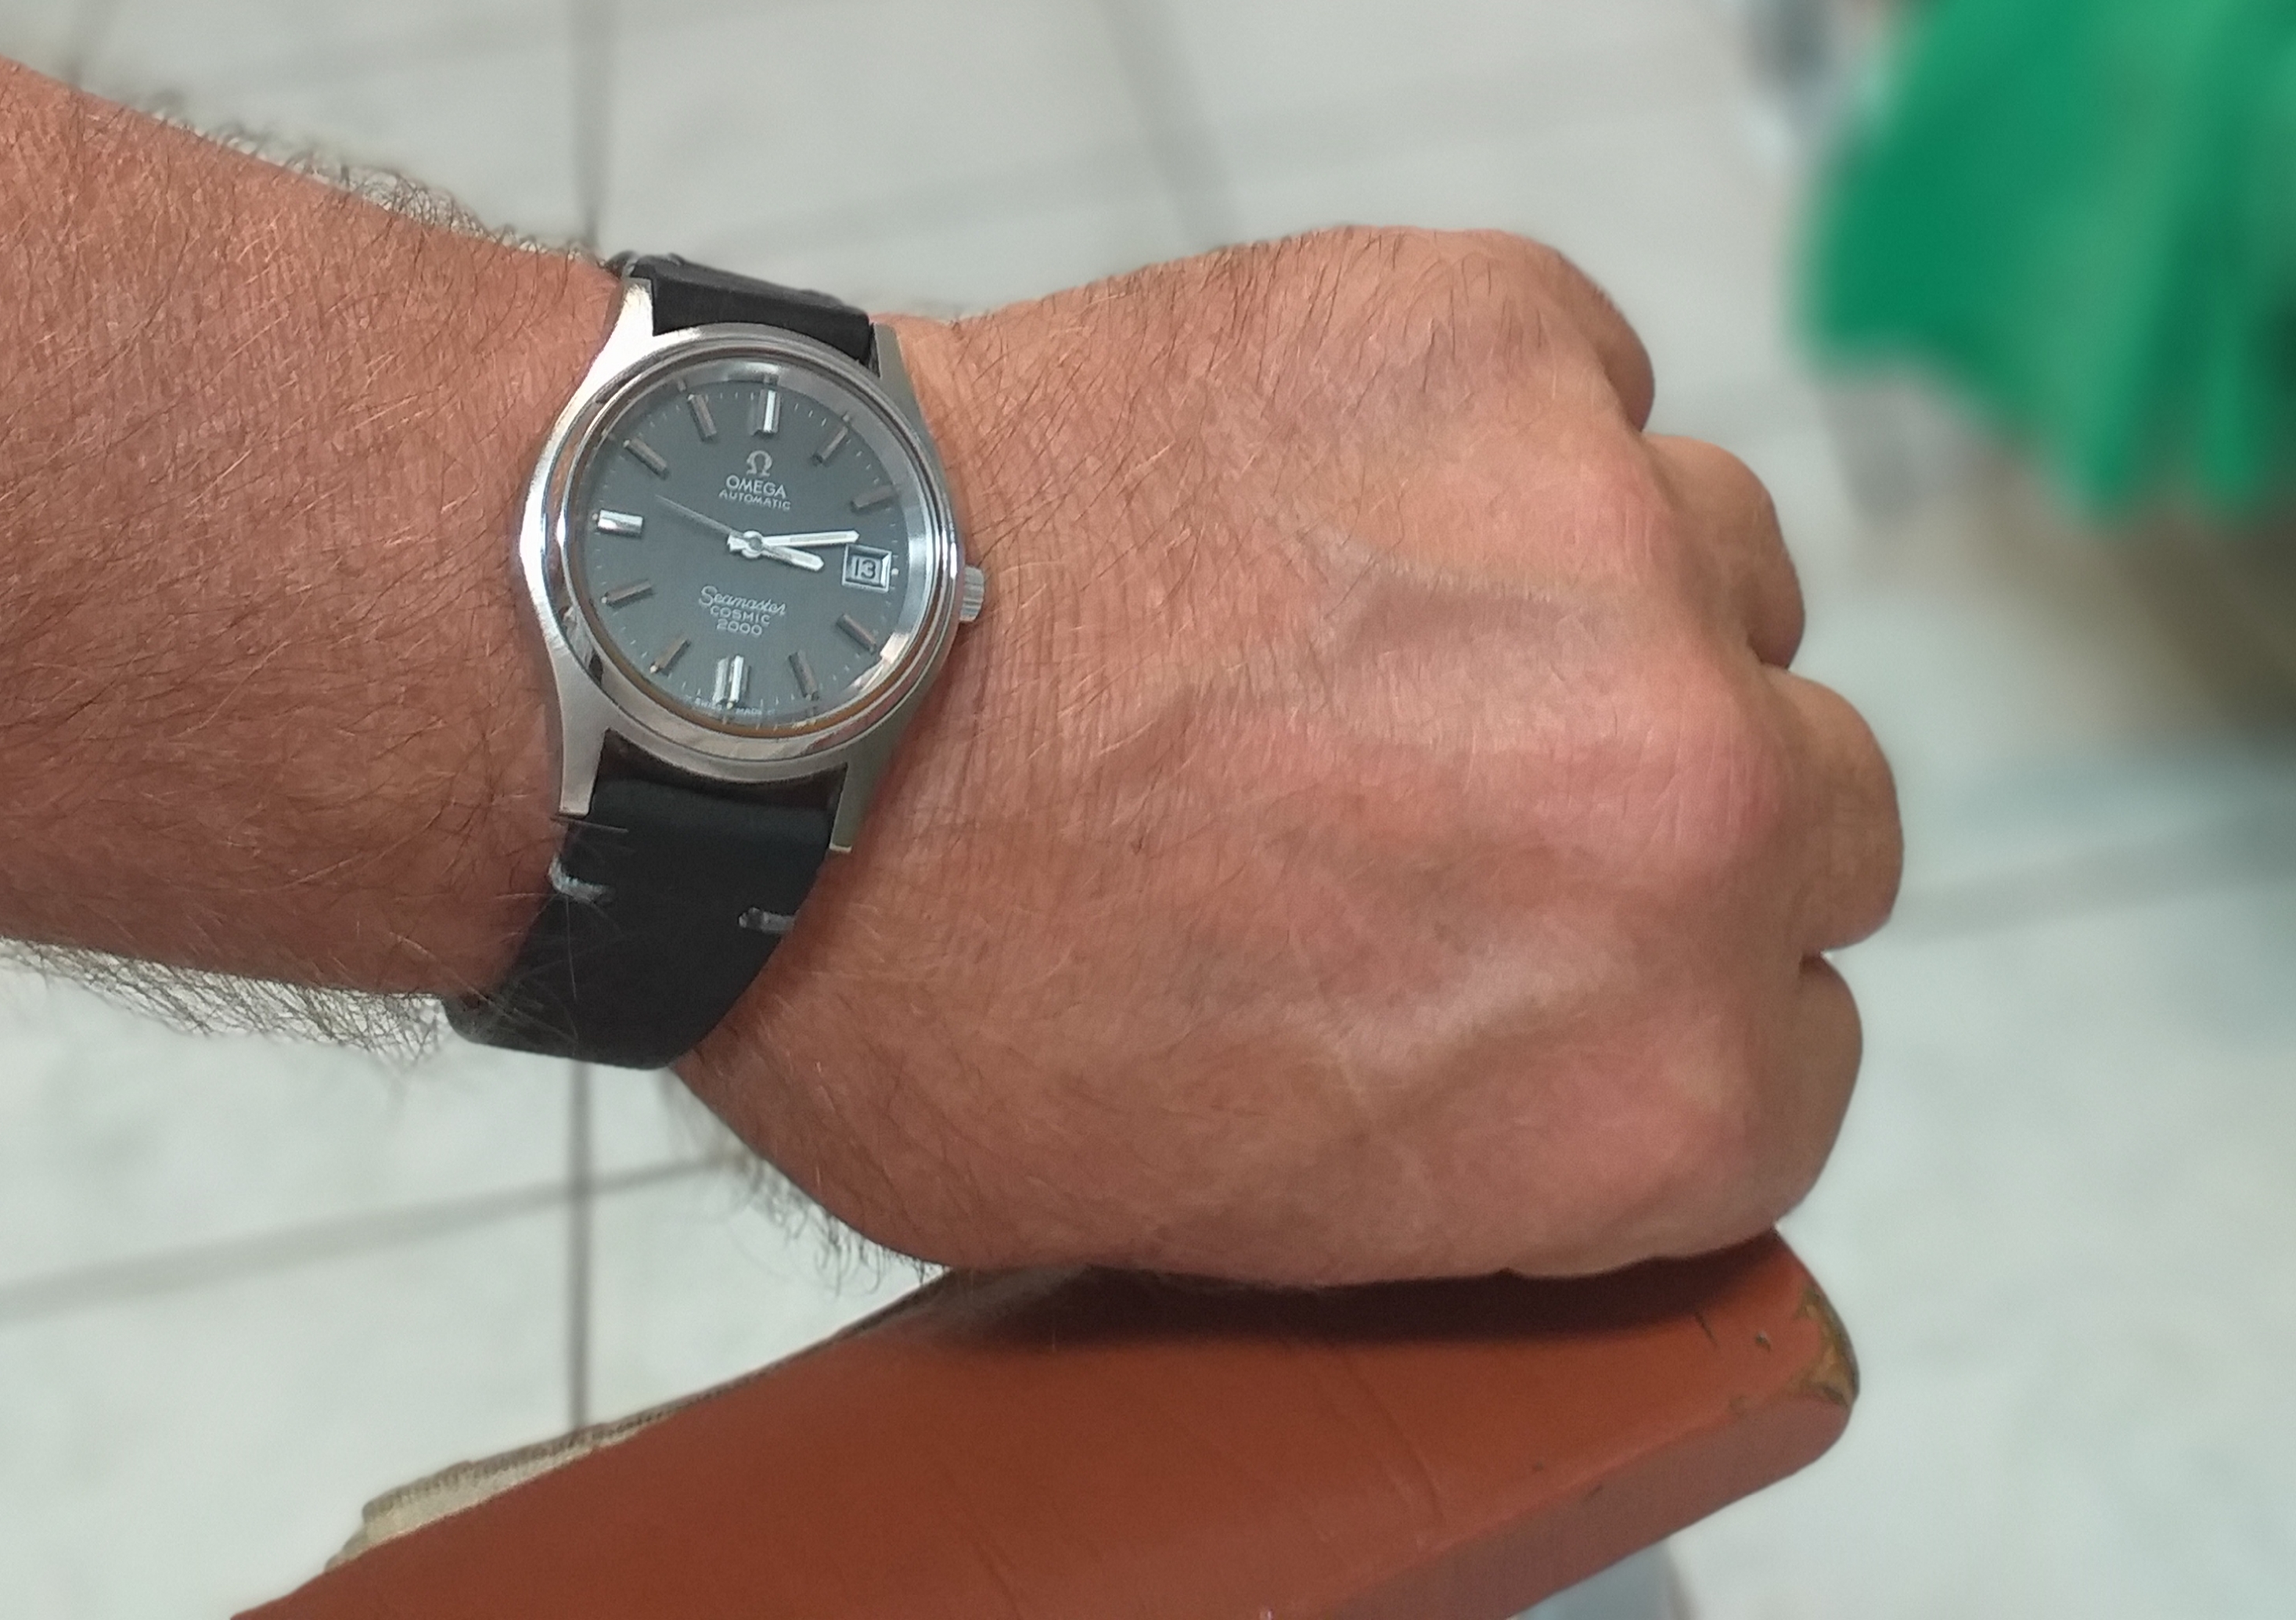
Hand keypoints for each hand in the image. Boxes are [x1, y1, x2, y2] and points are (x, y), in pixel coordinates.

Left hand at [678, 229, 1900, 1285]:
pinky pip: (1584, 388)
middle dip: (1668, 818)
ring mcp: (1618, 548)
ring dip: (1586, 611)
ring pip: (1723, 578)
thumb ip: (1478, 1156)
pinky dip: (1478, 439)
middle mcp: (1701, 822)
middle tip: (1473, 789)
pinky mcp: (1500, 338)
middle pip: (1822, 811)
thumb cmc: (930, 994)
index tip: (1564, 969)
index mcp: (1651, 1095)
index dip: (1667, 1019)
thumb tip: (1556, 1076)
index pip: (1798, 1065)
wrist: (752, 709)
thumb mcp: (1231, 1216)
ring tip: (1359, 620)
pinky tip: (1307, 490)